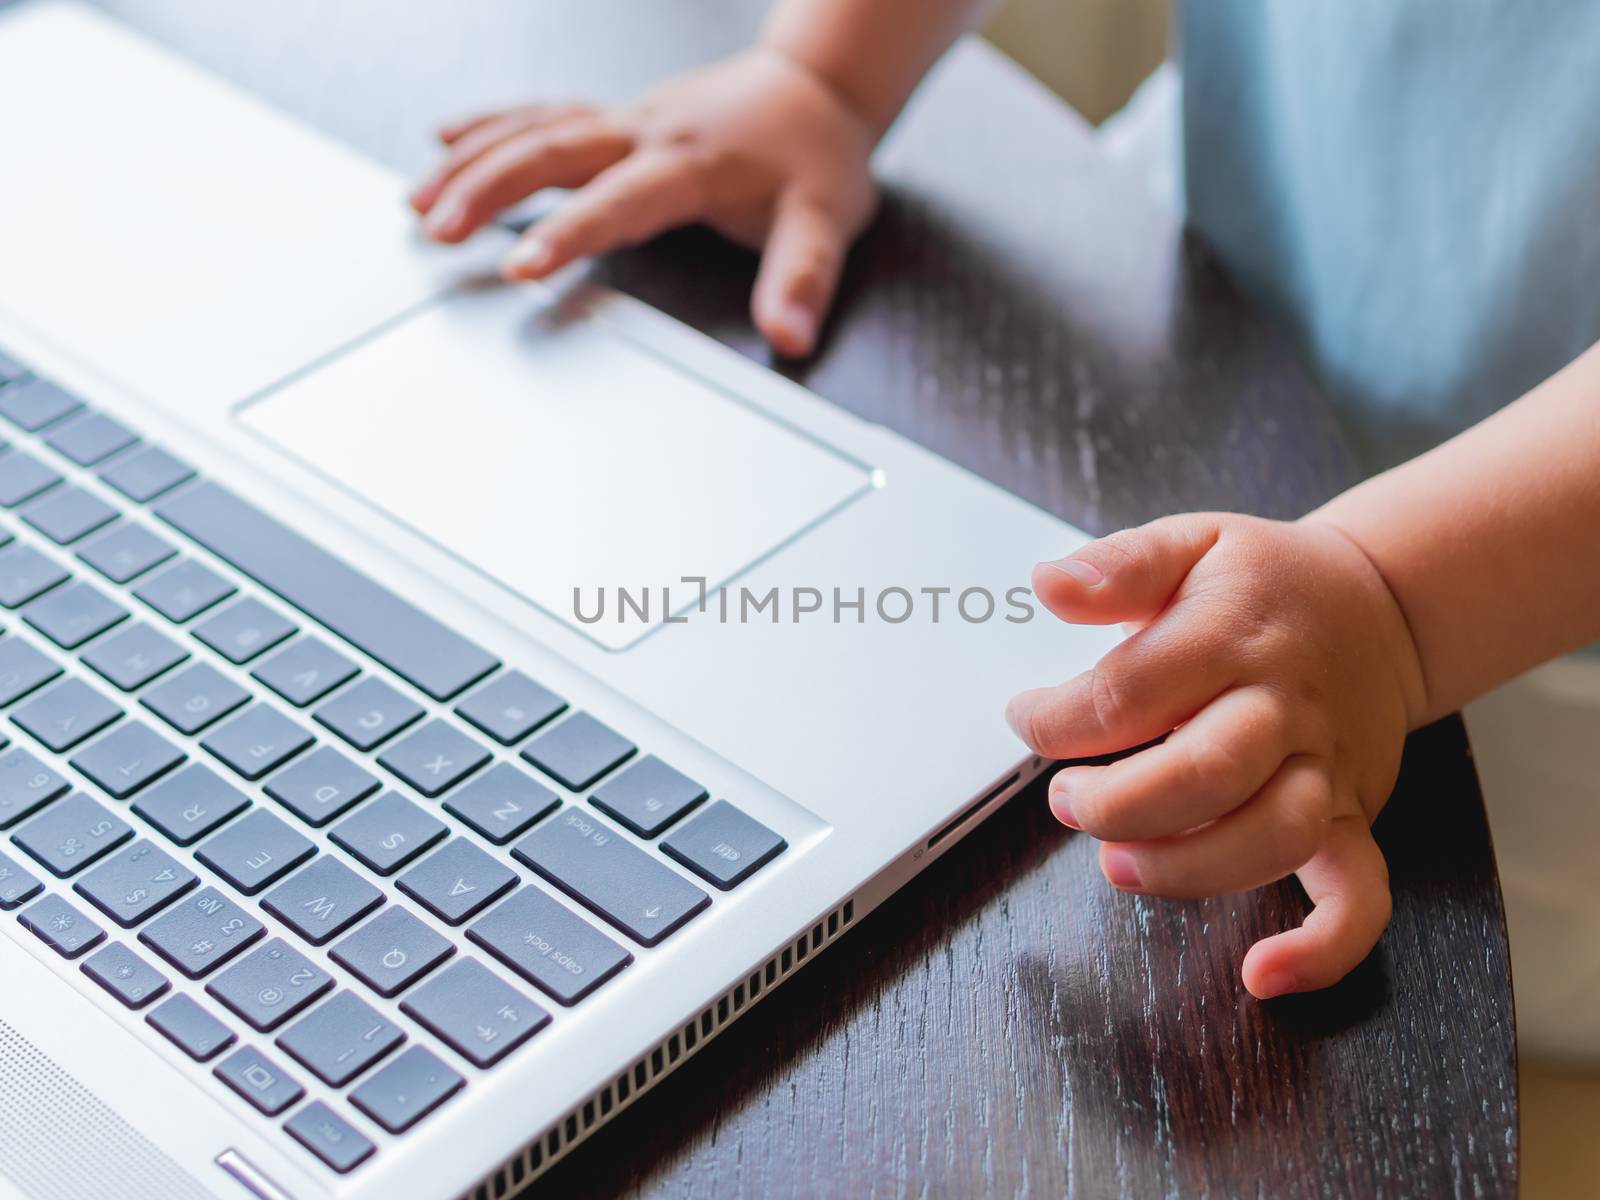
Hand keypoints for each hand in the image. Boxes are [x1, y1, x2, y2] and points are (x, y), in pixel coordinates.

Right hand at [410, 47, 879, 356]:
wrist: (816, 90)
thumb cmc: (816, 159)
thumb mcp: (827, 222)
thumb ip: (804, 279)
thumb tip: (790, 337)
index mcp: (692, 163)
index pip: (621, 200)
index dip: (571, 232)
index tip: (521, 267)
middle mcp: (647, 132)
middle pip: (553, 150)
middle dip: (488, 188)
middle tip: (436, 232)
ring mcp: (625, 119)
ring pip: (535, 129)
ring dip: (472, 162)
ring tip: (417, 202)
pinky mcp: (616, 117)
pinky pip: (542, 113)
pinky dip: (491, 124)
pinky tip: (445, 139)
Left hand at [1004, 513, 1428, 998]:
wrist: (1381, 604)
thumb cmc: (1264, 582)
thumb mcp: (1191, 541)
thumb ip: (1119, 564)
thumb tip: (1048, 583)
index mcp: (1232, 634)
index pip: (1130, 691)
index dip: (1057, 721)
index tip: (1026, 720)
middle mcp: (1282, 706)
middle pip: (1204, 772)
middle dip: (1115, 803)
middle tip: (1066, 800)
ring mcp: (1325, 768)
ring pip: (1271, 836)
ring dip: (1185, 867)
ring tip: (1118, 863)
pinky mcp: (1352, 816)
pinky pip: (1360, 895)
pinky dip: (1322, 948)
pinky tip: (1264, 974)